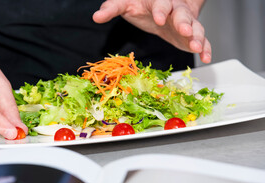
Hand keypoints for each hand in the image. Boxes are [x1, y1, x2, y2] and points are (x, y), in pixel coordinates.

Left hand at [93, 0, 210, 63]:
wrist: (160, 9)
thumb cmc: (142, 5)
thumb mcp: (126, 4)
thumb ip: (112, 8)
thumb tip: (96, 16)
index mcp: (160, 1)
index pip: (161, 4)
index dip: (160, 10)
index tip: (157, 18)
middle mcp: (176, 10)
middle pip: (182, 14)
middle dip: (184, 22)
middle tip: (185, 30)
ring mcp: (186, 23)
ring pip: (195, 27)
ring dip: (197, 36)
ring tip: (197, 47)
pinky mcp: (190, 36)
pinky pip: (202, 40)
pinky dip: (205, 48)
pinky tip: (206, 57)